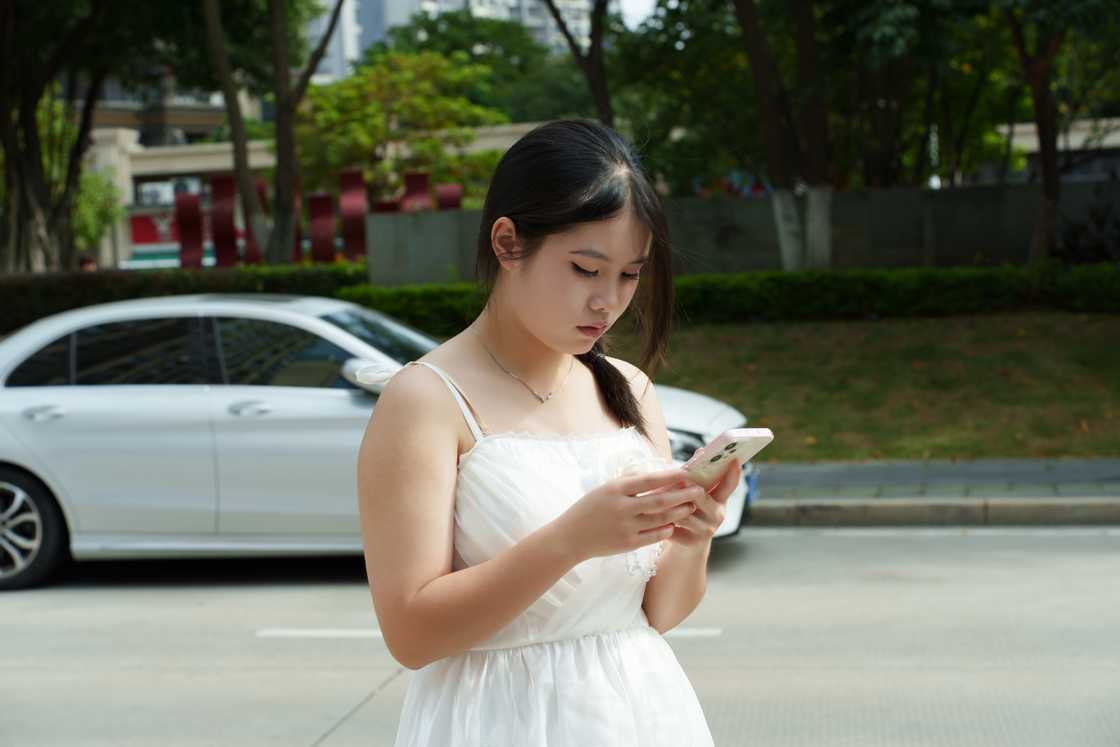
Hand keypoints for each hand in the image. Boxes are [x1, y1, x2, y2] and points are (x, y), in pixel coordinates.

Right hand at [551, 466, 706, 562]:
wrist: (570, 537)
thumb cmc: (589, 509)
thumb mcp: (605, 489)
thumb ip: (629, 483)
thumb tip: (657, 476)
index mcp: (616, 489)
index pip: (649, 480)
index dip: (671, 476)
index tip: (688, 473)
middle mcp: (622, 507)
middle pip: (660, 500)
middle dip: (683, 495)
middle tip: (699, 491)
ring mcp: (626, 527)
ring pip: (661, 519)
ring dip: (679, 512)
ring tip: (690, 506)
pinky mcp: (628, 544)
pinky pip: (655, 536)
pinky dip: (667, 529)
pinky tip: (674, 524)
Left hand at [650, 457, 739, 550]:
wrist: (686, 547)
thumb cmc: (688, 513)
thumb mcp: (695, 496)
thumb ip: (696, 478)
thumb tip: (699, 452)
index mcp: (720, 500)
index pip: (729, 485)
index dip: (734, 473)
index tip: (735, 460)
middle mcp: (718, 515)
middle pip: (699, 495)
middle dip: (681, 487)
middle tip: (668, 479)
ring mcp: (707, 529)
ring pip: (683, 510)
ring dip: (666, 503)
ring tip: (652, 498)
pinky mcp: (692, 542)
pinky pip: (674, 526)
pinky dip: (661, 520)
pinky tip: (652, 517)